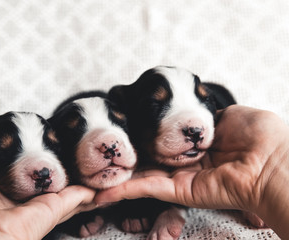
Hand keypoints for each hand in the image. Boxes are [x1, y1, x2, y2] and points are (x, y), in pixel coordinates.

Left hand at [0, 174, 95, 239]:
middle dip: (61, 178)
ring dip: (78, 185)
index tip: (43, 163)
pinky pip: (73, 199)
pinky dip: (86, 193)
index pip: (21, 182)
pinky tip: (96, 184)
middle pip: (46, 189)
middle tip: (75, 168)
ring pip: (64, 195)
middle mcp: (19, 206)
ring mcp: (36, 211)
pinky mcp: (50, 212)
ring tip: (92, 174)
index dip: (32, 173)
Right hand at [95, 105, 288, 236]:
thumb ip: (206, 115)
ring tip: (88, 184)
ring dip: (115, 182)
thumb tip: (194, 111)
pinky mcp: (180, 191)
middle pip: (148, 164)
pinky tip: (101, 195)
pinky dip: (123, 193)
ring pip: (142, 180)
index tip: (120, 137)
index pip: (162, 145)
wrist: (273, 159)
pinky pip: (148, 190)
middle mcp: (187, 164)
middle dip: (123, 163)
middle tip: (96, 161)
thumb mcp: (230, 114)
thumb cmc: (260, 135)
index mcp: (197, 146)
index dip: (141, 141)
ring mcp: (181, 180)